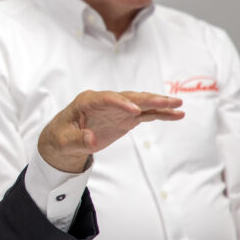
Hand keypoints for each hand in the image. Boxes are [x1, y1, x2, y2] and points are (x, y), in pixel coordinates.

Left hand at [38, 90, 184, 172]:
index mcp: (87, 101)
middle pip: (129, 97)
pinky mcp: (126, 118)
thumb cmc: (61, 137)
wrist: (64, 139)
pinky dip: (160, 114)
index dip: (121, 103)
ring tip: (179, 105)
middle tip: (167, 102)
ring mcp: (118, 109)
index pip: (106, 99)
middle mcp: (105, 101)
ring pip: (141, 103)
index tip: (135, 111)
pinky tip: (176, 115)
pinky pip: (146, 114)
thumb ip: (77, 140)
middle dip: (148, 99)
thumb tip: (91, 140)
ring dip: (159, 104)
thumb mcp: (64, 142)